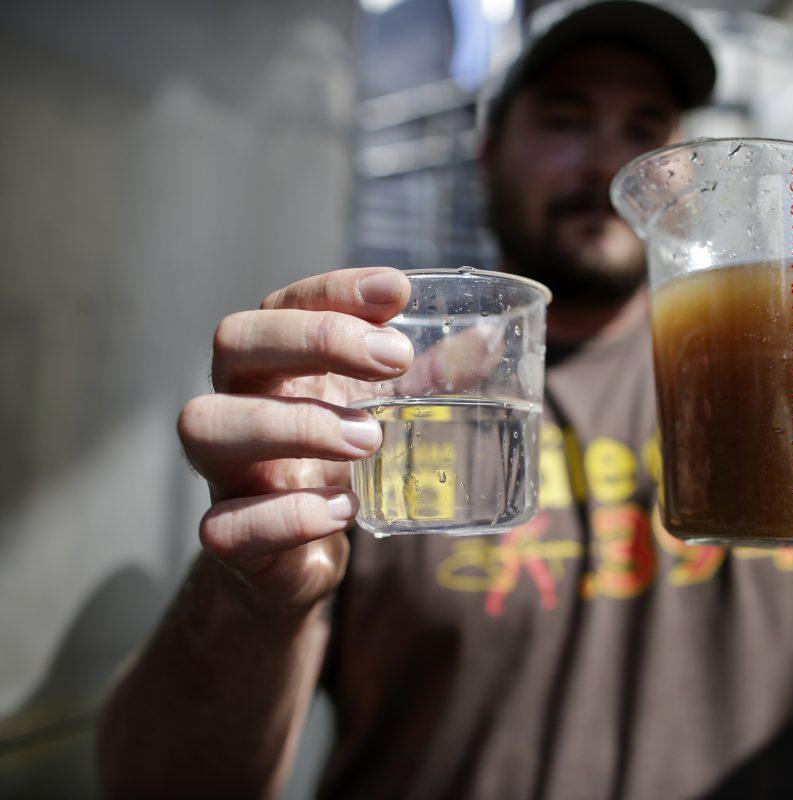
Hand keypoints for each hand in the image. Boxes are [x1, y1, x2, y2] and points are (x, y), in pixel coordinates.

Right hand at [177, 268, 412, 609]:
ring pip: (207, 426)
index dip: (333, 290)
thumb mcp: (383, 413)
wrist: (298, 560)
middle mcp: (237, 405)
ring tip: (370, 439)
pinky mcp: (230, 539)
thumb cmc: (338, 464)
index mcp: (275, 366)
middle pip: (233, 341)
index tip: (397, 291)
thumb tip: (489, 339)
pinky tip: (344, 511)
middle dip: (315, 338)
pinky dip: (288, 516)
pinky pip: (225, 526)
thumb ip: (429, 377)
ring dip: (296, 425)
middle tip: (395, 360)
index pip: (282, 303)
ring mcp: (225, 471)